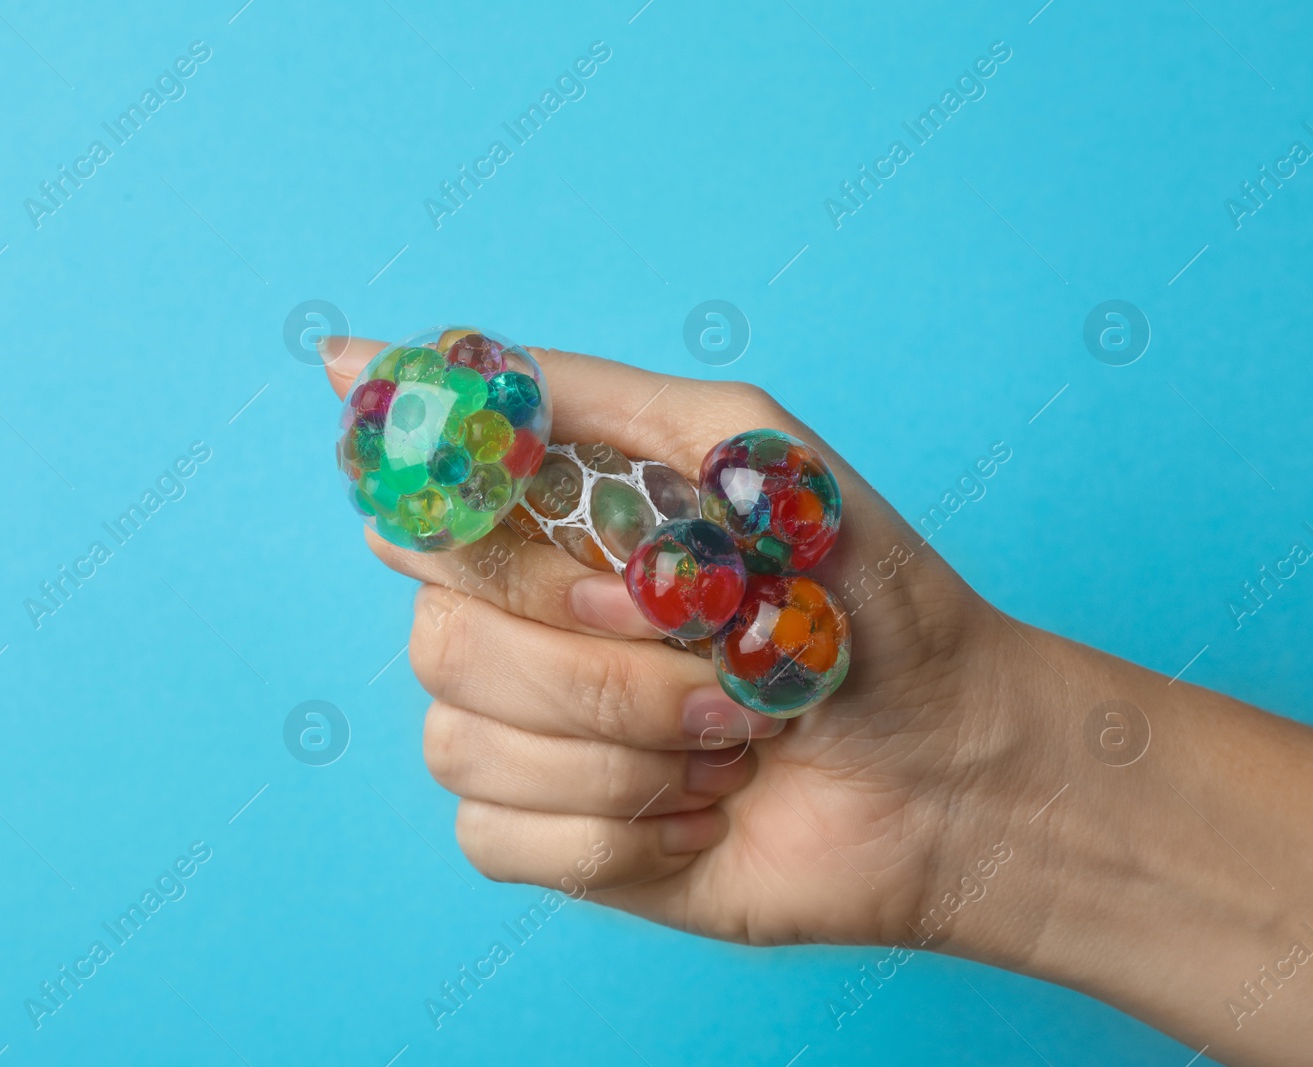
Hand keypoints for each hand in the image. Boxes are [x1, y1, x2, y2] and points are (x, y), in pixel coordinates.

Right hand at [323, 335, 1022, 948]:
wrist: (955, 769)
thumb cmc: (871, 603)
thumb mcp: (746, 447)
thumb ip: (576, 398)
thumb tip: (356, 357)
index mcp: (549, 531)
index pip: (421, 515)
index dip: (507, 555)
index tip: (630, 586)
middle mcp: (518, 626)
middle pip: (440, 641)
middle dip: (603, 671)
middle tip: (719, 666)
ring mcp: (525, 736)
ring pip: (462, 746)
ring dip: (626, 754)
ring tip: (728, 744)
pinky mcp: (547, 838)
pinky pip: (496, 838)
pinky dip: (617, 832)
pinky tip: (699, 812)